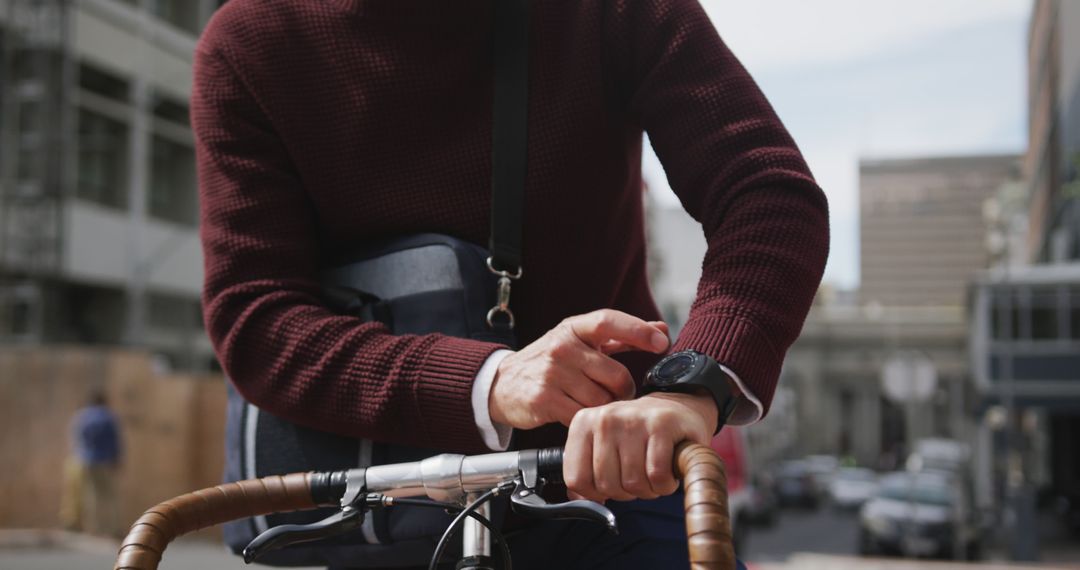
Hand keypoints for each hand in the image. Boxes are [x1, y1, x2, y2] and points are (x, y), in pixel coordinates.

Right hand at [489, 309, 668, 429]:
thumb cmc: (551, 362)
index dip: (638, 331)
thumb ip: (621, 336)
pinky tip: (578, 414)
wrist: (502, 383)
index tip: (662, 342)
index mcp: (573, 329)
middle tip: (617, 395)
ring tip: (593, 404)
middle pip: (615, 374)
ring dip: (604, 407)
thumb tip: (661, 328)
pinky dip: (586, 420)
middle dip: (623, 391)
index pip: (609, 321)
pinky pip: (582, 416)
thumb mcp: (580, 341)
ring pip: (601, 399)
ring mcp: (552, 373)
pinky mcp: (544, 400)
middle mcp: (562, 347)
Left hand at [563, 392, 717, 501]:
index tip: (612, 482)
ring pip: (633, 483)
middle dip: (627, 492)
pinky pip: (657, 476)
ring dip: (649, 489)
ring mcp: (633, 419)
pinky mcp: (662, 424)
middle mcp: (604, 418)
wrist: (677, 409)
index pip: (576, 480)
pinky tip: (668, 471)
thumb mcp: (602, 446)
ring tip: (654, 471)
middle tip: (638, 476)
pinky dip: (665, 484)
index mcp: (583, 424)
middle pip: (607, 485)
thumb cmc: (637, 435)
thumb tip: (579, 502)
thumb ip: (586, 473)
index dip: (597, 493)